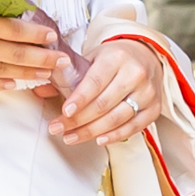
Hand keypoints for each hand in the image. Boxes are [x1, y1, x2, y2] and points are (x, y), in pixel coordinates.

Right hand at [0, 9, 63, 101]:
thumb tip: (0, 16)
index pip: (15, 30)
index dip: (37, 35)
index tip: (54, 36)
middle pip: (17, 54)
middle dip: (44, 58)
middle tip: (64, 62)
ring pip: (5, 72)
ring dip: (29, 74)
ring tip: (47, 76)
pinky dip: (2, 85)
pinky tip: (16, 85)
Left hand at [50, 35, 175, 150]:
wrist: (146, 55)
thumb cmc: (114, 58)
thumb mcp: (91, 58)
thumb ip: (68, 75)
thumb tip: (40, 91)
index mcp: (116, 57)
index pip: (96, 82)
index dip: (79, 99)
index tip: (64, 112)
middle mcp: (135, 74)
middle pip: (104, 104)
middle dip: (78, 120)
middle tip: (57, 128)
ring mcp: (147, 92)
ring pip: (117, 118)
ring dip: (91, 131)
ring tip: (71, 137)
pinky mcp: (154, 108)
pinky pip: (134, 127)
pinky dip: (115, 136)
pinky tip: (98, 140)